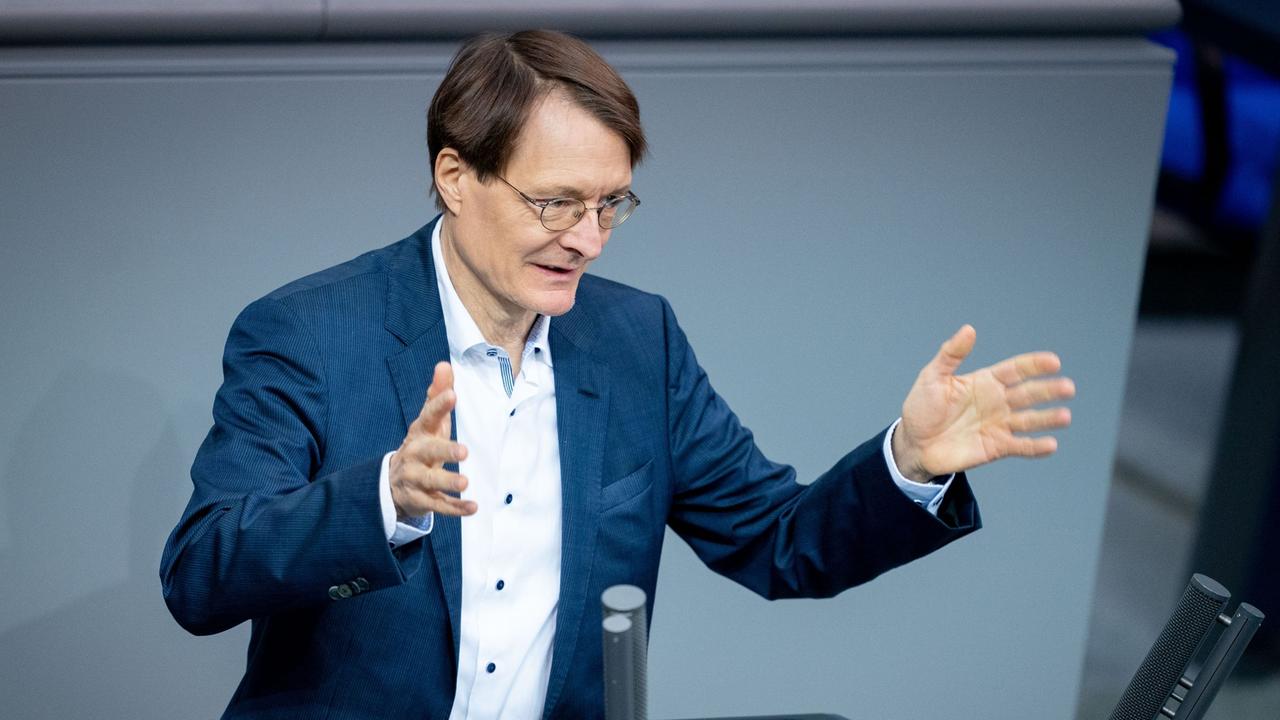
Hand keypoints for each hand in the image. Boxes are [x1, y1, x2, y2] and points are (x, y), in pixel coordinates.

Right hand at [389, 361, 476, 517]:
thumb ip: (437, 394)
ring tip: (465, 483)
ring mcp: (416, 479)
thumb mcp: (429, 421)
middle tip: (464, 452)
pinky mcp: (422, 501)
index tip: (452, 395)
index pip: (428, 416)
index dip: (439, 406)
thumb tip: (444, 364)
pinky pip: (438, 506)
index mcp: (420, 433)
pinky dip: (455, 508)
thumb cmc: (421, 445)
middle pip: (428, 452)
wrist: (393, 483)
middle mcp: (415, 455)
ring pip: (430, 482)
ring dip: (447, 482)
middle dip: (445, 451)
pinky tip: (473, 507)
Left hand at [893, 325, 1074, 481]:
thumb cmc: (921, 408)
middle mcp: (997, 402)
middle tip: (1067, 387)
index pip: (1015, 370)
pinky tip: (1050, 444)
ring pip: (1029, 420)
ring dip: (1047, 418)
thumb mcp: (932, 377)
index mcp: (985, 382)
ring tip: (1064, 416)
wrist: (914, 443)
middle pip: (1028, 394)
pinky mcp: (996, 447)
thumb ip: (951, 354)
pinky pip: (1021, 446)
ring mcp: (998, 425)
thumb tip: (969, 330)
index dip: (1034, 365)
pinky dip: (1035, 447)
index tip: (1054, 361)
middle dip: (1048, 390)